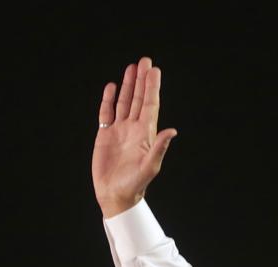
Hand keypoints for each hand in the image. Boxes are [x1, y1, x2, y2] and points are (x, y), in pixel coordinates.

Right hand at [92, 57, 176, 218]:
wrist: (116, 194)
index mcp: (146, 134)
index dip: (152, 88)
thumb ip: (160, 147)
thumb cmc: (136, 184)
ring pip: (124, 102)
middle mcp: (134, 129)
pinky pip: (106, 112)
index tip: (154, 70)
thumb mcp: (151, 166)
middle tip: (145, 61)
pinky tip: (111, 87)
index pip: (150, 105)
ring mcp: (119, 130)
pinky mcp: (105, 135)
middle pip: (138, 98)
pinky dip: (108, 99)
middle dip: (142, 80)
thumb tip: (173, 131)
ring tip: (130, 68)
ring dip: (127, 85)